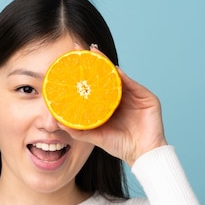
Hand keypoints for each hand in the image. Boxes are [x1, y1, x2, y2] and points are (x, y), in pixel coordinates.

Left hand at [60, 48, 167, 166]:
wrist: (142, 155)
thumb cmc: (120, 146)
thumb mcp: (96, 136)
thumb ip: (78, 130)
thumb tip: (57, 122)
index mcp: (109, 104)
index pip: (95, 85)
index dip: (84, 74)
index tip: (69, 62)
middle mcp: (122, 97)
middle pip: (106, 76)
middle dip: (93, 61)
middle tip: (78, 49)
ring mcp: (135, 95)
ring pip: (118, 75)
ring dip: (105, 63)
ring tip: (92, 52)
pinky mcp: (147, 97)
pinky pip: (132, 83)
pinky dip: (121, 76)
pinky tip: (110, 68)